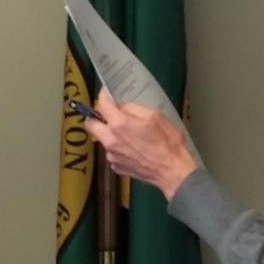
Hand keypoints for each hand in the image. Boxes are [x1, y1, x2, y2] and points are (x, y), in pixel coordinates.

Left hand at [81, 88, 199, 198]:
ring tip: (129, 136)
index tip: (106, 92)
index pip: (102, 104)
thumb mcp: (155, 116)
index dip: (103, 95)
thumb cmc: (168, 141)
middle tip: (108, 115)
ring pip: (102, 139)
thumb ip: (134, 108)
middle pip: (90, 124)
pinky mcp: (116, 167)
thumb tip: (121, 106)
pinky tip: (134, 150)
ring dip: (110, 134)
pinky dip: (119, 149)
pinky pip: (112, 153)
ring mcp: (111, 155)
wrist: (173, 171)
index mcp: (119, 124)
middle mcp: (110, 139)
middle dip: (96, 117)